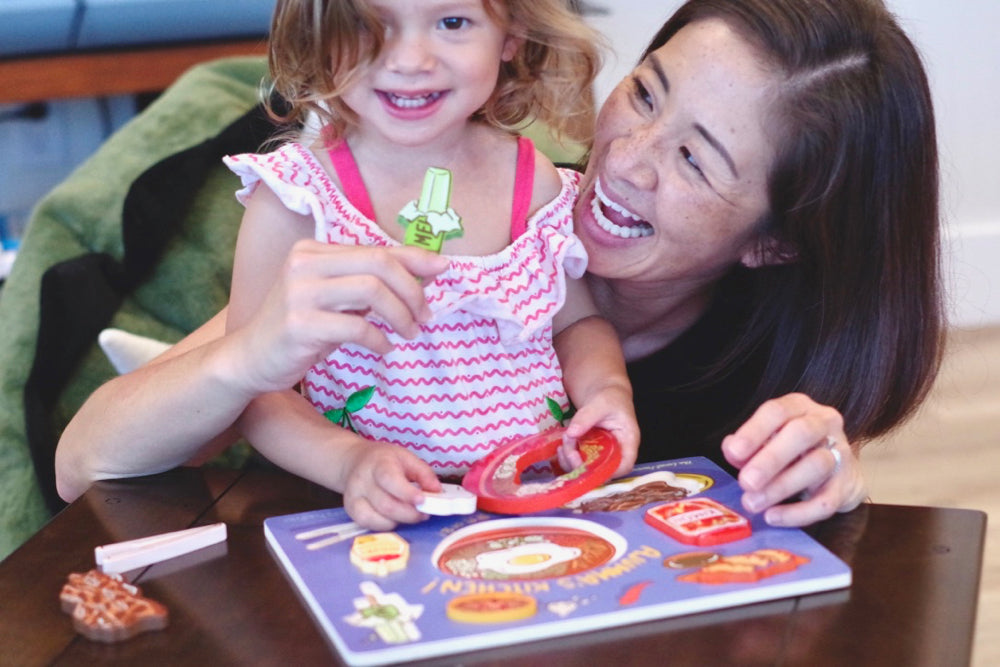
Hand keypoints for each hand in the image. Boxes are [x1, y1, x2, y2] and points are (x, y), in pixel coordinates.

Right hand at [228, 241, 448, 393]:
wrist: (250, 359)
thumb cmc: (301, 328)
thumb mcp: (336, 300)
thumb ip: (371, 284)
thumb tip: (427, 272)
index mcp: (313, 252)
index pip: (376, 249)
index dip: (415, 258)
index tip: (444, 269)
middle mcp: (304, 264)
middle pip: (379, 264)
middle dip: (412, 290)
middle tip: (425, 316)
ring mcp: (299, 293)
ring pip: (372, 292)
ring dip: (401, 315)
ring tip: (410, 333)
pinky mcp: (299, 324)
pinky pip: (357, 327)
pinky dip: (380, 339)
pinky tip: (384, 348)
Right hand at [338, 440, 442, 530]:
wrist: (353, 461)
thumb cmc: (383, 460)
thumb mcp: (406, 457)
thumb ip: (424, 474)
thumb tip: (437, 492)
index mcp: (378, 463)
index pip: (389, 480)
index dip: (406, 493)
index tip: (422, 501)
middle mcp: (362, 481)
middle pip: (386, 505)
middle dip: (410, 514)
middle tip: (424, 513)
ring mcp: (354, 498)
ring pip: (378, 518)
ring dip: (400, 521)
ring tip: (411, 515)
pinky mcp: (351, 511)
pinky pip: (369, 525)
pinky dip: (386, 526)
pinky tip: (395, 519)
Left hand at [560, 384, 638, 477]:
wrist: (604, 393)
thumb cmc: (610, 397)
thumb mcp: (600, 403)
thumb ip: (586, 417)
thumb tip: (571, 433)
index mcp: (627, 441)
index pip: (624, 465)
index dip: (607, 472)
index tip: (587, 466)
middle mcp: (617, 452)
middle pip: (603, 471)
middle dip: (581, 466)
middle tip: (567, 451)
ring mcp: (603, 455)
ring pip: (588, 470)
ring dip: (571, 462)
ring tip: (562, 447)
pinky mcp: (591, 454)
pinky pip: (580, 463)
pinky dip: (568, 459)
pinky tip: (561, 447)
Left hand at [720, 393, 867, 526]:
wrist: (839, 472)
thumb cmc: (792, 450)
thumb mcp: (767, 440)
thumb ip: (747, 445)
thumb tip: (731, 450)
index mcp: (798, 407)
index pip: (777, 411)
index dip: (754, 431)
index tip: (734, 453)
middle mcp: (823, 423)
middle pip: (801, 433)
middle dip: (771, 459)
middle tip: (746, 482)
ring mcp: (840, 452)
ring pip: (815, 466)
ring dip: (780, 487)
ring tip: (752, 503)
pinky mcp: (847, 484)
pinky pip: (826, 501)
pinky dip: (798, 512)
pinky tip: (773, 516)